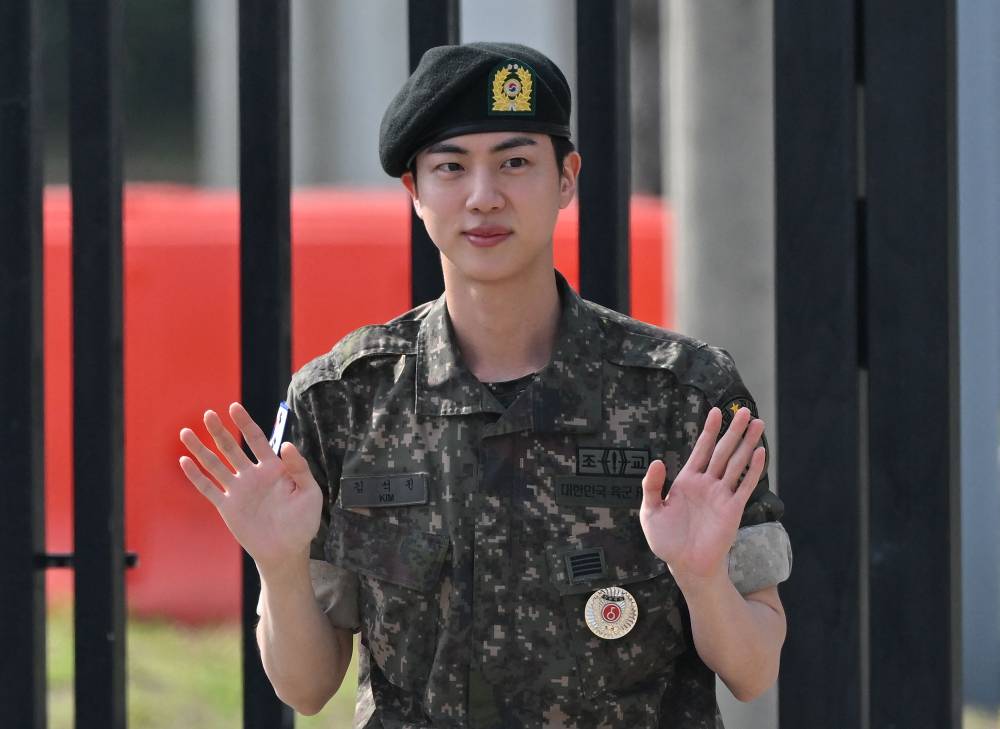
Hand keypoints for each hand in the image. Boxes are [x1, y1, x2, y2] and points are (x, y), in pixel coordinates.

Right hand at [178, 402, 322, 571]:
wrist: (287, 551)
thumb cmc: (303, 522)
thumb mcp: (310, 493)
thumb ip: (300, 468)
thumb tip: (287, 445)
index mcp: (273, 468)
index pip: (256, 440)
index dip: (245, 423)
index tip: (234, 407)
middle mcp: (252, 475)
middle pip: (231, 448)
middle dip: (219, 431)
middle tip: (208, 414)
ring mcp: (238, 490)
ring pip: (215, 465)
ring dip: (200, 449)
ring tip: (185, 432)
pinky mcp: (227, 507)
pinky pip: (208, 489)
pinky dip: (196, 476)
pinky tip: (184, 462)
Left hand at [639, 407, 765, 584]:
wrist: (685, 565)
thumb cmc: (666, 540)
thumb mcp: (651, 511)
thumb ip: (652, 486)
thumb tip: (658, 461)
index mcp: (687, 481)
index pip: (700, 449)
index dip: (709, 431)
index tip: (716, 411)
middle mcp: (707, 484)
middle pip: (722, 451)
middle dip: (733, 431)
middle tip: (743, 410)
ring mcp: (721, 495)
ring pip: (736, 463)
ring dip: (747, 444)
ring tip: (757, 423)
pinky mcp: (732, 509)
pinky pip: (744, 486)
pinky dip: (753, 470)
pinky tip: (760, 453)